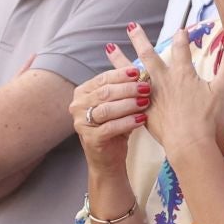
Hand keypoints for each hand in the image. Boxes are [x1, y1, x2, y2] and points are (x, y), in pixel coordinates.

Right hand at [70, 53, 147, 174]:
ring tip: (145, 102)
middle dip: (128, 89)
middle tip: (146, 87)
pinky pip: (110, 127)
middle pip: (105, 92)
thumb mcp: (119, 103)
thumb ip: (124, 86)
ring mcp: (81, 123)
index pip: (103, 78)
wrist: (109, 158)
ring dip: (128, 104)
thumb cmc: (116, 126)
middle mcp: (78, 106)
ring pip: (107, 109)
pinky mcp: (90, 139)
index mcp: (83, 92)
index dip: (121, 74)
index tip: (139, 71)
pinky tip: (141, 119)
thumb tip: (139, 65)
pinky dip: (127, 122)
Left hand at [123, 22, 223, 160]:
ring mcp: (150, 95)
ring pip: (131, 72)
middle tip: (131, 26)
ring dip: (120, 59)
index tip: (180, 29)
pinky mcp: (143, 110)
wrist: (189, 142)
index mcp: (182, 73)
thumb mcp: (222, 89)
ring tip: (108, 46)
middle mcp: (163, 80)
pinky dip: (117, 87)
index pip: (181, 48)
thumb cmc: (207, 117)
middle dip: (140, 39)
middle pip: (148, 55)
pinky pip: (126, 95)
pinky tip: (110, 84)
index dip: (182, 38)